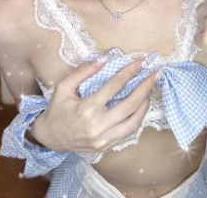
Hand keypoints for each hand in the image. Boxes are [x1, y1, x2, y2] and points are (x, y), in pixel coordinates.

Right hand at [31, 58, 161, 152]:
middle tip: (156, 73)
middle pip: (130, 104)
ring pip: (134, 121)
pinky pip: (129, 132)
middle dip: (145, 87)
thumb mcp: (64, 87)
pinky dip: (138, 118)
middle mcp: (98, 125)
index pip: (115, 86)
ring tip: (150, 90)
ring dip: (145, 104)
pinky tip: (141, 106)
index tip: (141, 62)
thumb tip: (104, 59)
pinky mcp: (107, 146)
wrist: (50, 137)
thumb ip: (83, 71)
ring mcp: (104, 139)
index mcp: (87, 108)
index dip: (130, 72)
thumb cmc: (57, 109)